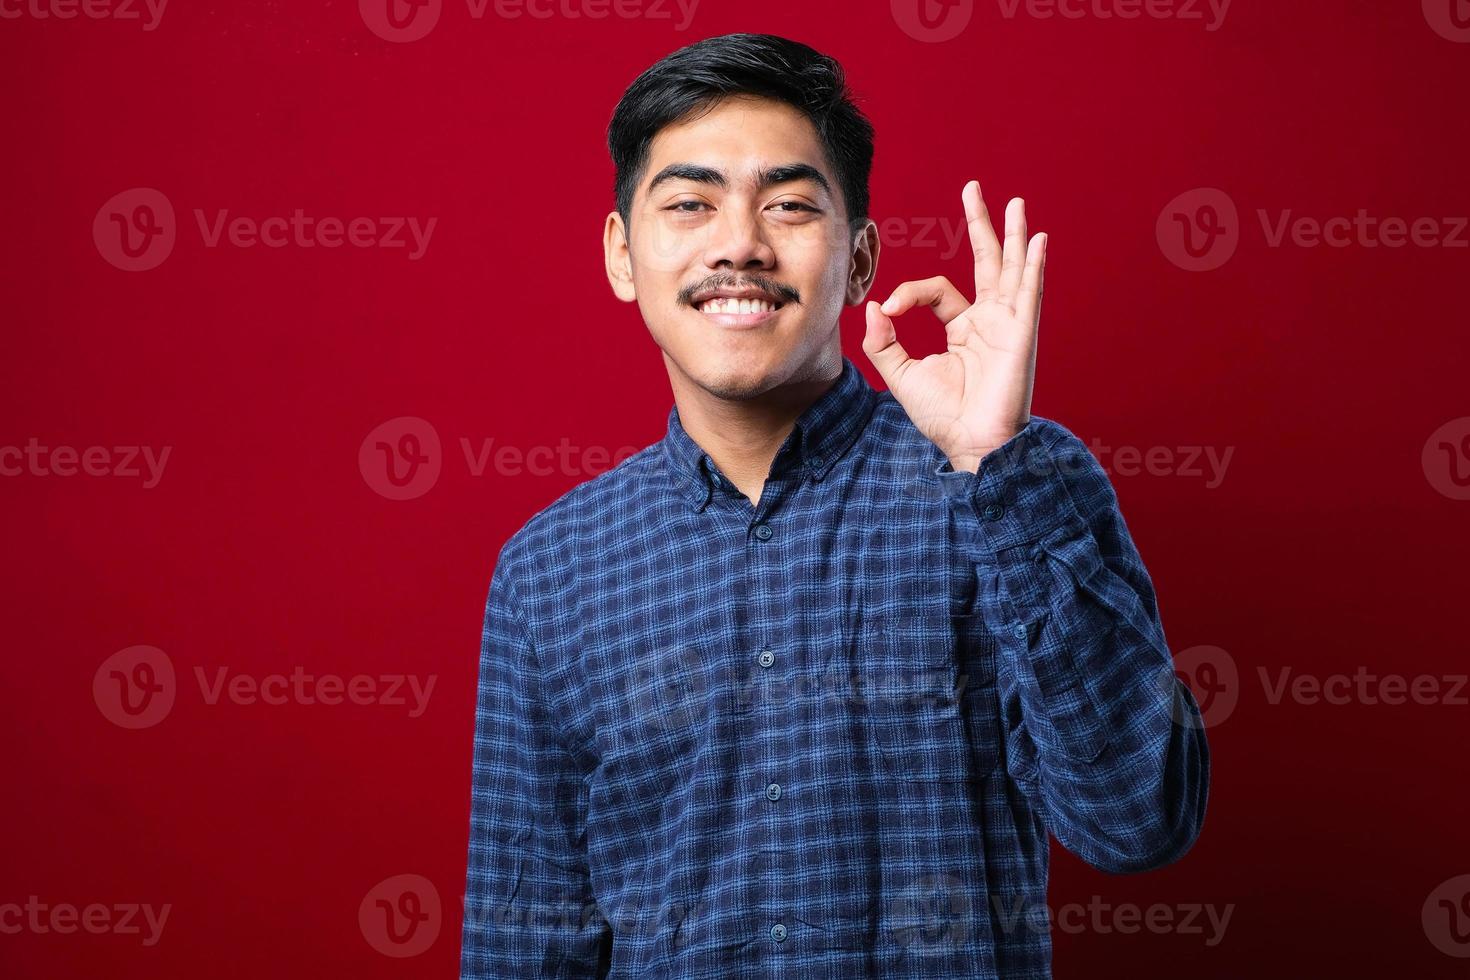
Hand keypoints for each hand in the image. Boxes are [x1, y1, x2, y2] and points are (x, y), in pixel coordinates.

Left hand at [862, 181, 1046, 472]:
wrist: (969, 444)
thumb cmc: (942, 417)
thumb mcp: (901, 375)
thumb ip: (884, 342)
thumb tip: (874, 306)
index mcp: (963, 329)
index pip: (937, 290)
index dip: (909, 294)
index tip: (889, 313)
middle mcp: (989, 321)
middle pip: (986, 262)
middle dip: (980, 225)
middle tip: (973, 188)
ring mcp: (1008, 325)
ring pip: (1011, 269)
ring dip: (1012, 235)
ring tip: (1014, 203)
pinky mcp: (1021, 335)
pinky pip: (1028, 294)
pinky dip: (1033, 266)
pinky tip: (1036, 240)